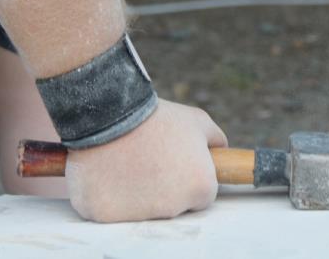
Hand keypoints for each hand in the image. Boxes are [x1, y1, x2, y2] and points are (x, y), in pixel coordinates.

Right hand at [64, 99, 227, 221]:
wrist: (108, 111)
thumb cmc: (155, 116)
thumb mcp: (196, 121)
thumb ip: (215, 141)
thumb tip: (222, 152)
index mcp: (201, 187)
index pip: (201, 194)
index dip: (186, 175)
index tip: (171, 160)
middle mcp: (174, 208)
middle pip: (173, 205)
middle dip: (163, 186)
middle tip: (147, 158)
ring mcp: (141, 216)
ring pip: (142, 211)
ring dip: (136, 193)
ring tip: (126, 161)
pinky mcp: (106, 216)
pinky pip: (111, 211)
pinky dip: (109, 196)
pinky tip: (106, 172)